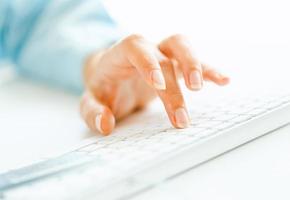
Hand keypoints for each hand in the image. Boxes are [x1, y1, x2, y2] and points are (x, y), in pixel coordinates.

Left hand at [80, 34, 228, 134]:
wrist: (112, 77)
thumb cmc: (103, 89)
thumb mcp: (90, 102)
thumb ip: (93, 112)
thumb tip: (106, 124)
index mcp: (121, 55)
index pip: (136, 47)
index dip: (149, 62)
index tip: (159, 85)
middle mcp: (145, 51)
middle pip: (167, 49)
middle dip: (181, 69)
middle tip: (191, 95)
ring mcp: (161, 57)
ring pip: (183, 48)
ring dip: (197, 64)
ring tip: (205, 86)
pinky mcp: (173, 67)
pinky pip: (195, 64)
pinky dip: (209, 71)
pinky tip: (224, 81)